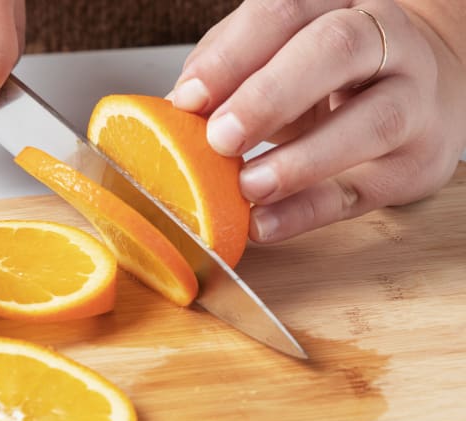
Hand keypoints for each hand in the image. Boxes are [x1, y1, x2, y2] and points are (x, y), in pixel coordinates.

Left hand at [170, 0, 465, 242]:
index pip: (286, 13)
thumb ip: (230, 70)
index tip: (189, 100)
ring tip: (247, 187)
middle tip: (221, 137)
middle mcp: (386, 41)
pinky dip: (306, 211)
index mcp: (338, 3)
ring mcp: (413, 100)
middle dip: (270, 96)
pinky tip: (263, 223)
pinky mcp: (417, 163)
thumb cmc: (329, 73)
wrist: (418, 93)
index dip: (233, 56)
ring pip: (372, 122)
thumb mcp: (277, 55)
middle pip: (337, 49)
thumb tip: (178, 108)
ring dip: (300, 160)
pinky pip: (362, 191)